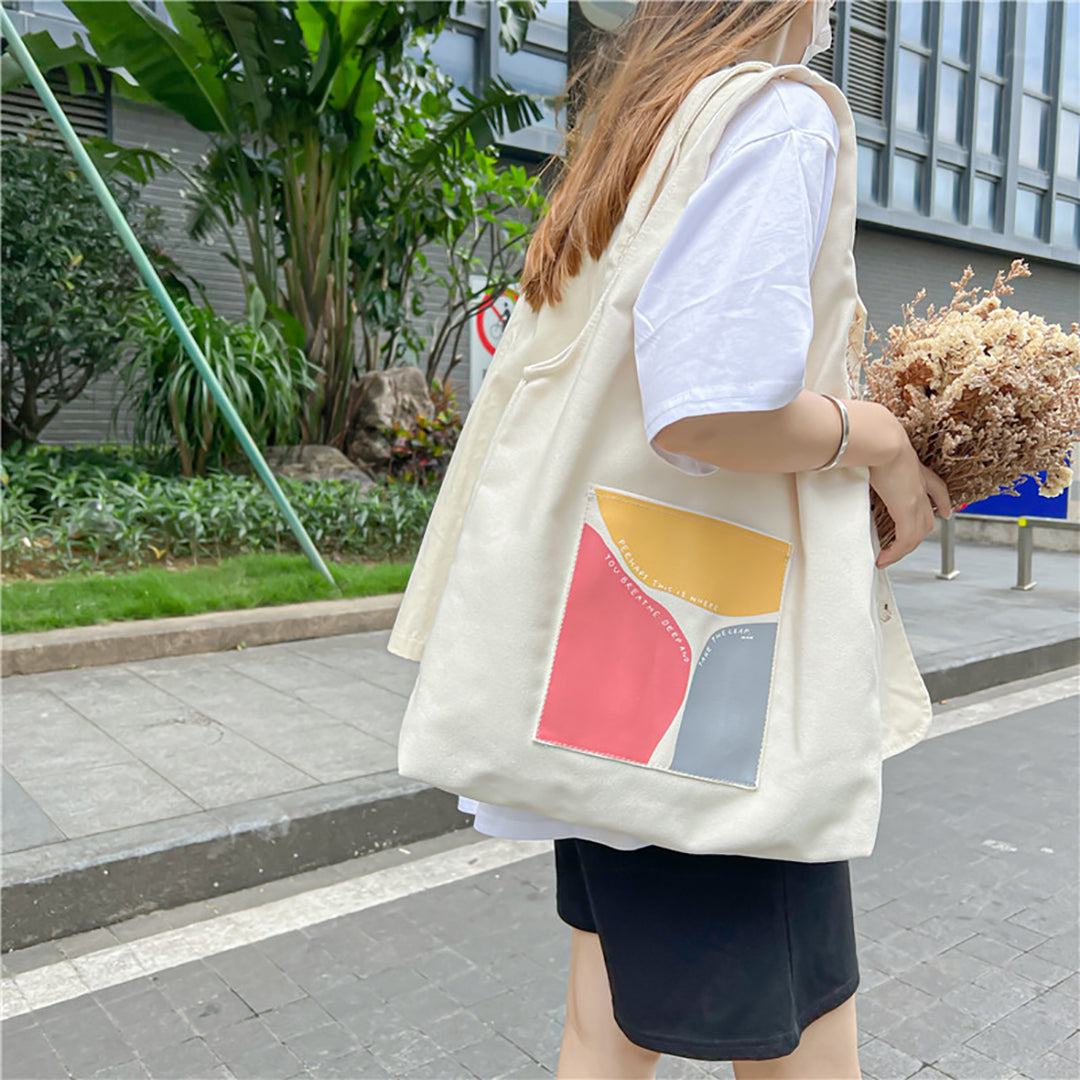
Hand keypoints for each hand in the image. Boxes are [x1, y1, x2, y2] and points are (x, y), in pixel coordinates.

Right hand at [868, 436, 951, 568]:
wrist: (882, 440)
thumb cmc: (873, 438)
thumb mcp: (875, 448)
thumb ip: (865, 454)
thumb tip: (848, 454)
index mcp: (914, 468)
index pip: (936, 487)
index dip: (942, 501)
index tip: (946, 510)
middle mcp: (919, 485)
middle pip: (928, 516)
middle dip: (921, 531)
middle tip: (909, 542)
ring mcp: (915, 500)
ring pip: (918, 532)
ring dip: (905, 547)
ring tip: (891, 556)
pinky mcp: (907, 513)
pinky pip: (905, 541)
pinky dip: (896, 553)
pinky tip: (884, 558)